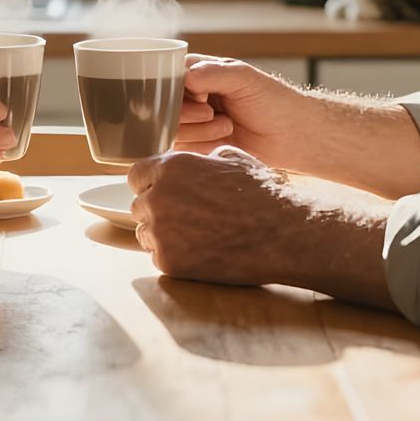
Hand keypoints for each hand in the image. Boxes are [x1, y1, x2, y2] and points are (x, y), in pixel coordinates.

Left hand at [128, 146, 394, 306]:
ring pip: (146, 233)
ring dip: (164, 234)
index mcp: (169, 167)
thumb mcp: (231, 158)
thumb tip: (190, 161)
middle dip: (158, 210)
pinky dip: (175, 256)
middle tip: (188, 217)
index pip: (137, 175)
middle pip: (140, 205)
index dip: (152, 183)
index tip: (168, 192)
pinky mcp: (169, 262)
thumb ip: (198, 159)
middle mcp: (158, 197)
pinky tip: (201, 251)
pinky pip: (158, 257)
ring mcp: (160, 232)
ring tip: (198, 235)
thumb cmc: (261, 193)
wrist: (282, 234)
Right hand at [174, 56, 316, 170]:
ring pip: (172, 130)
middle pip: (163, 108)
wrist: (291, 135)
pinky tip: (224, 141)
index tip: (201, 97)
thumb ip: (213, 73)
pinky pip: (183, 149)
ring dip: (200, 131)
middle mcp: (189, 97)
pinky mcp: (197, 147)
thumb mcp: (244, 78)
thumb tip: (186, 77)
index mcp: (196, 72)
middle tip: (212, 113)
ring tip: (227, 126)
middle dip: (189, 114)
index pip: (166, 78)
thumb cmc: (272, 100)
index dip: (177, 91)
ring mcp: (192, 123)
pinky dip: (203, 146)